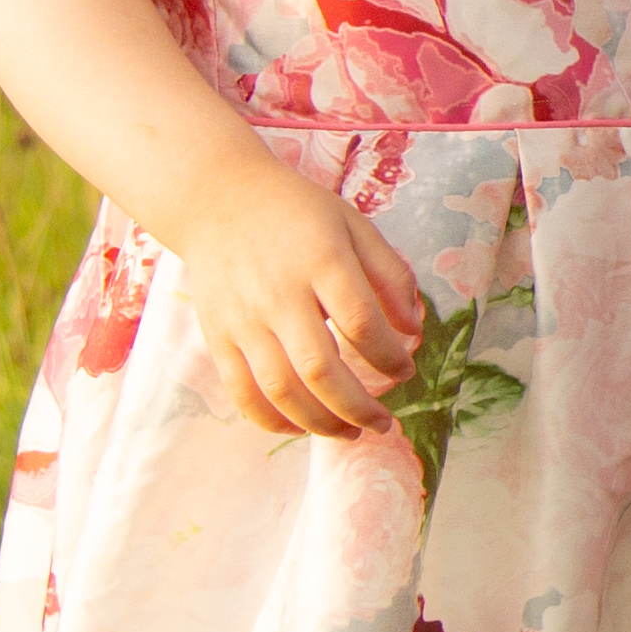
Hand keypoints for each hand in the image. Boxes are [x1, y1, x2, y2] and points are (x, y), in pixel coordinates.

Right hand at [153, 155, 432, 438]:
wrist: (216, 199)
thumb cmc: (296, 213)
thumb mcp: (353, 225)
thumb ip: (389, 274)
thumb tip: (414, 329)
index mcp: (320, 260)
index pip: (361, 322)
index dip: (389, 356)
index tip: (406, 369)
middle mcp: (278, 294)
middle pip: (320, 369)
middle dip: (359, 407)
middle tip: (384, 423)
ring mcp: (243, 320)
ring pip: (281, 390)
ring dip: (321, 423)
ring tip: (350, 432)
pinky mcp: (217, 336)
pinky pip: (243, 393)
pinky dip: (273, 421)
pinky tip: (301, 427)